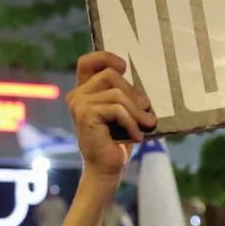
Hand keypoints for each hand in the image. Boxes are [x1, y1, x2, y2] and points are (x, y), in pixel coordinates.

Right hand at [68, 52, 156, 179]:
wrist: (107, 168)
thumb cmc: (117, 140)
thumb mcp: (122, 111)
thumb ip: (123, 94)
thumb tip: (143, 85)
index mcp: (84, 91)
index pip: (87, 62)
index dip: (105, 57)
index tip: (124, 67)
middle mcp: (77, 95)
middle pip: (109, 75)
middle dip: (133, 92)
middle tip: (147, 110)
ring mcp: (79, 105)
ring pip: (116, 94)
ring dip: (136, 111)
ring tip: (147, 125)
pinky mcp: (86, 115)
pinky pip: (116, 109)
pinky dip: (132, 123)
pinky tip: (137, 136)